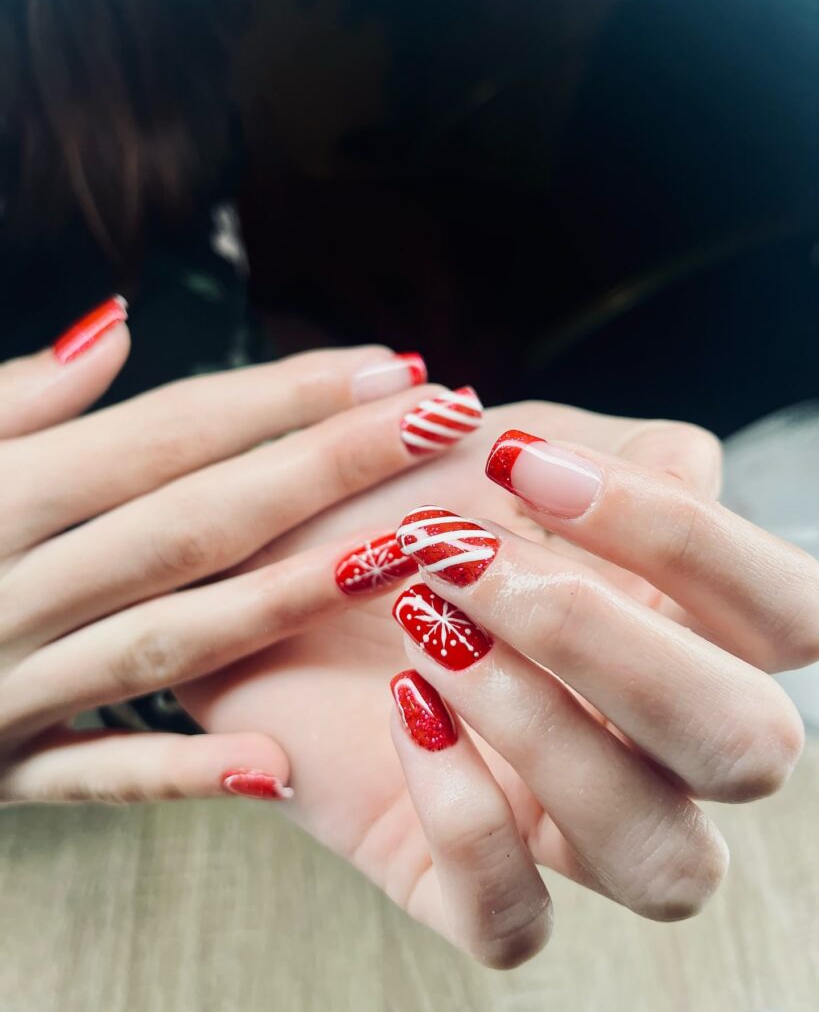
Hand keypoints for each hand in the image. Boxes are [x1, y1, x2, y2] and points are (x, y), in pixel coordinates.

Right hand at [0, 297, 481, 801]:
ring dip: (294, 596)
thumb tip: (116, 324)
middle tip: (445, 417)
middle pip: (198, 518)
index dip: (285, 397)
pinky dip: (172, 773)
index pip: (169, 434)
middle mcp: (5, 584)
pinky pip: (86, 776)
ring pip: (172, 638)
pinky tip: (272, 767)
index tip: (391, 366)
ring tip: (411, 547)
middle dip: (330, 467)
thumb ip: (11, 397)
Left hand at [179, 403, 816, 967]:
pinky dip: (464, 817)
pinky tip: (403, 712)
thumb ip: (612, 454)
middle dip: (607, 639)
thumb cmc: (394, 507)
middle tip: (463, 560)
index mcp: (684, 628)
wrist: (262, 575)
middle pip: (750, 744)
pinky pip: (515, 919)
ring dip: (542, 725)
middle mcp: (652, 741)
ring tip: (425, 628)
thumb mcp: (499, 455)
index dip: (684, 537)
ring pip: (658, 853)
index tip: (520, 465)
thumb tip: (686, 478)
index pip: (787, 613)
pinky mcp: (466, 883)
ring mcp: (566, 825)